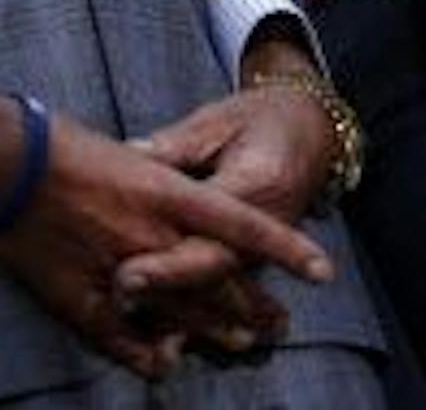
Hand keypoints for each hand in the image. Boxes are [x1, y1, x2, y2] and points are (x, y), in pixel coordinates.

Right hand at [0, 94, 331, 378]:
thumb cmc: (54, 142)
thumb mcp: (121, 152)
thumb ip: (157, 181)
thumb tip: (180, 197)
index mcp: (163, 190)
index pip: (242, 225)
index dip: (283, 249)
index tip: (322, 271)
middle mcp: (150, 234)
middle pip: (220, 283)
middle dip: (253, 309)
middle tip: (276, 324)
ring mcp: (118, 269)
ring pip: (184, 315)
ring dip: (214, 332)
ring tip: (237, 343)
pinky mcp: (82, 296)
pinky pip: (126, 339)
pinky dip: (149, 354)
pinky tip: (165, 360)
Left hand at [110, 54, 339, 350]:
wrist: (309, 131)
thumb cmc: (256, 119)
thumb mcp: (216, 122)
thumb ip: (174, 144)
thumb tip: (128, 154)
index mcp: (258, 186)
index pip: (213, 238)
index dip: (171, 263)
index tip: (129, 274)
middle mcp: (268, 227)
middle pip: (213, 271)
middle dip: (166, 287)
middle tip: (116, 293)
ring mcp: (265, 246)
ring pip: (219, 284)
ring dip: (175, 298)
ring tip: (122, 305)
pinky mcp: (255, 253)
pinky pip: (221, 279)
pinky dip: (188, 293)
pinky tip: (147, 305)